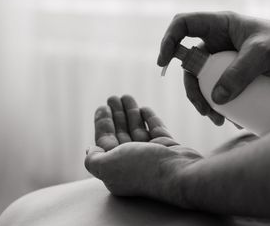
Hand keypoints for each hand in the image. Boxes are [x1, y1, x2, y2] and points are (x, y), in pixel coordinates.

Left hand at [85, 95, 201, 205]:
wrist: (178, 172)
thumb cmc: (142, 168)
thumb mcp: (107, 165)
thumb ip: (94, 158)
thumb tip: (90, 149)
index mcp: (116, 168)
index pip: (105, 141)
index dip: (103, 123)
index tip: (102, 106)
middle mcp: (133, 162)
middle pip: (121, 133)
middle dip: (116, 115)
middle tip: (113, 98)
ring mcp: (151, 155)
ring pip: (137, 129)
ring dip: (131, 112)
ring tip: (126, 96)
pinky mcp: (167, 148)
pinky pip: (155, 130)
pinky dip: (149, 118)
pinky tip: (143, 108)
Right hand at [157, 11, 269, 124]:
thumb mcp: (262, 55)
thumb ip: (240, 73)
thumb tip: (216, 98)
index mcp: (220, 25)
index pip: (184, 25)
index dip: (169, 40)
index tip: (164, 62)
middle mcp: (219, 41)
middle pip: (191, 63)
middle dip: (193, 88)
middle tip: (204, 109)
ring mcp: (228, 59)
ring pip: (204, 80)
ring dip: (205, 101)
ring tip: (218, 119)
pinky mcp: (238, 75)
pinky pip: (221, 90)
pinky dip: (220, 104)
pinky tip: (230, 118)